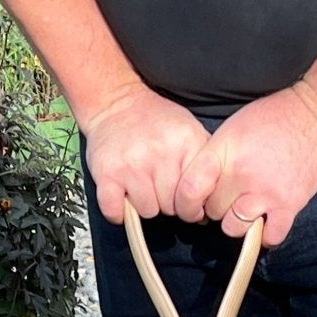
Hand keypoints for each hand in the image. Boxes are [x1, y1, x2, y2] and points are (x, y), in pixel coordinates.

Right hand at [83, 83, 211, 223]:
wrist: (116, 103)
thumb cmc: (155, 121)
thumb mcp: (188, 129)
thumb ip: (202, 161)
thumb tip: (209, 203)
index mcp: (186, 142)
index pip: (195, 194)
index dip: (190, 201)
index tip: (183, 196)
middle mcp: (160, 153)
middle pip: (172, 206)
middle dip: (166, 202)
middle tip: (158, 185)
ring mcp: (132, 165)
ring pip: (148, 211)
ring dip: (143, 205)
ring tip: (141, 186)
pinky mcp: (107, 174)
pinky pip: (115, 212)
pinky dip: (117, 213)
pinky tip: (122, 198)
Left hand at [174, 87, 316, 244]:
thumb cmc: (273, 118)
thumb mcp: (232, 128)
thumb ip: (214, 157)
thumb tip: (199, 187)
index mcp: (223, 152)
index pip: (189, 190)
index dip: (186, 204)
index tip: (192, 207)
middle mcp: (241, 175)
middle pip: (213, 211)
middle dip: (218, 206)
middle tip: (232, 195)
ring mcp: (265, 193)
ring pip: (233, 228)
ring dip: (238, 222)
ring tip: (248, 208)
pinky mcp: (289, 205)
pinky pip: (269, 237)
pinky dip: (266, 235)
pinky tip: (267, 222)